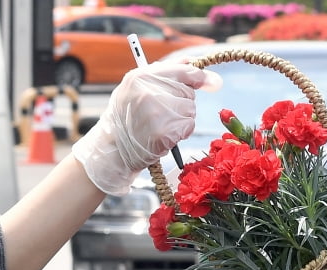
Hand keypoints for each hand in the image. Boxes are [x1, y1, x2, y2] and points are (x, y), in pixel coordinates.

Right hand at [72, 60, 212, 195]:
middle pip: (188, 92)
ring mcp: (157, 112)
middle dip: (182, 103)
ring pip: (190, 110)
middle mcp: (149, 91)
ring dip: (182, 119)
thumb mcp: (137, 87)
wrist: (113, 148)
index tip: (213, 82)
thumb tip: (195, 64)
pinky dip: (182, 132)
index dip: (200, 77)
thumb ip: (164, 74)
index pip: (183, 71)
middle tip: (162, 113)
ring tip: (161, 124)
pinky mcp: (165, 132)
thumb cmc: (128, 117)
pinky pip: (189, 126)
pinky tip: (165, 135)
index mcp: (142, 76)